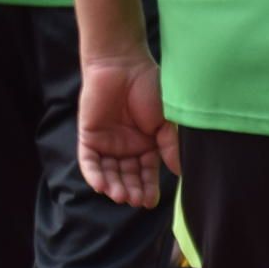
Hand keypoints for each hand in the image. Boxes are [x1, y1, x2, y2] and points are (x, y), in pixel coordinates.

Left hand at [77, 51, 171, 208]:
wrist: (123, 65)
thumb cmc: (150, 88)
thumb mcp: (167, 121)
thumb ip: (170, 147)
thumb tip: (179, 173)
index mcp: (148, 144)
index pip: (148, 173)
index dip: (149, 188)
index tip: (151, 203)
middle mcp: (127, 147)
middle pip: (128, 176)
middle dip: (132, 190)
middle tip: (135, 201)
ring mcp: (107, 143)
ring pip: (109, 172)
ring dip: (114, 186)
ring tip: (121, 196)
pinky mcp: (89, 136)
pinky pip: (89, 161)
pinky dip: (94, 174)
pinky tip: (101, 186)